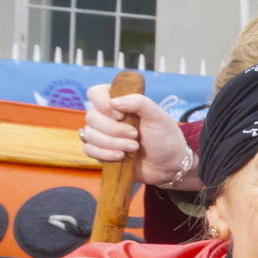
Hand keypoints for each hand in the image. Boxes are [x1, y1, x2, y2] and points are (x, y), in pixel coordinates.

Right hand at [82, 84, 196, 189]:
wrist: (168, 164)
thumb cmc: (164, 136)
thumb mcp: (157, 115)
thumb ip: (138, 102)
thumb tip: (114, 102)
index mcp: (119, 102)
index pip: (95, 93)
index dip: (103, 104)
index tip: (121, 115)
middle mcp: (107, 116)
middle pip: (91, 117)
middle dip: (113, 129)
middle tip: (135, 135)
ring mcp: (102, 134)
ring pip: (90, 134)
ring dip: (112, 143)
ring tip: (133, 147)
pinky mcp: (101, 152)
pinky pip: (89, 150)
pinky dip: (105, 154)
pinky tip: (121, 156)